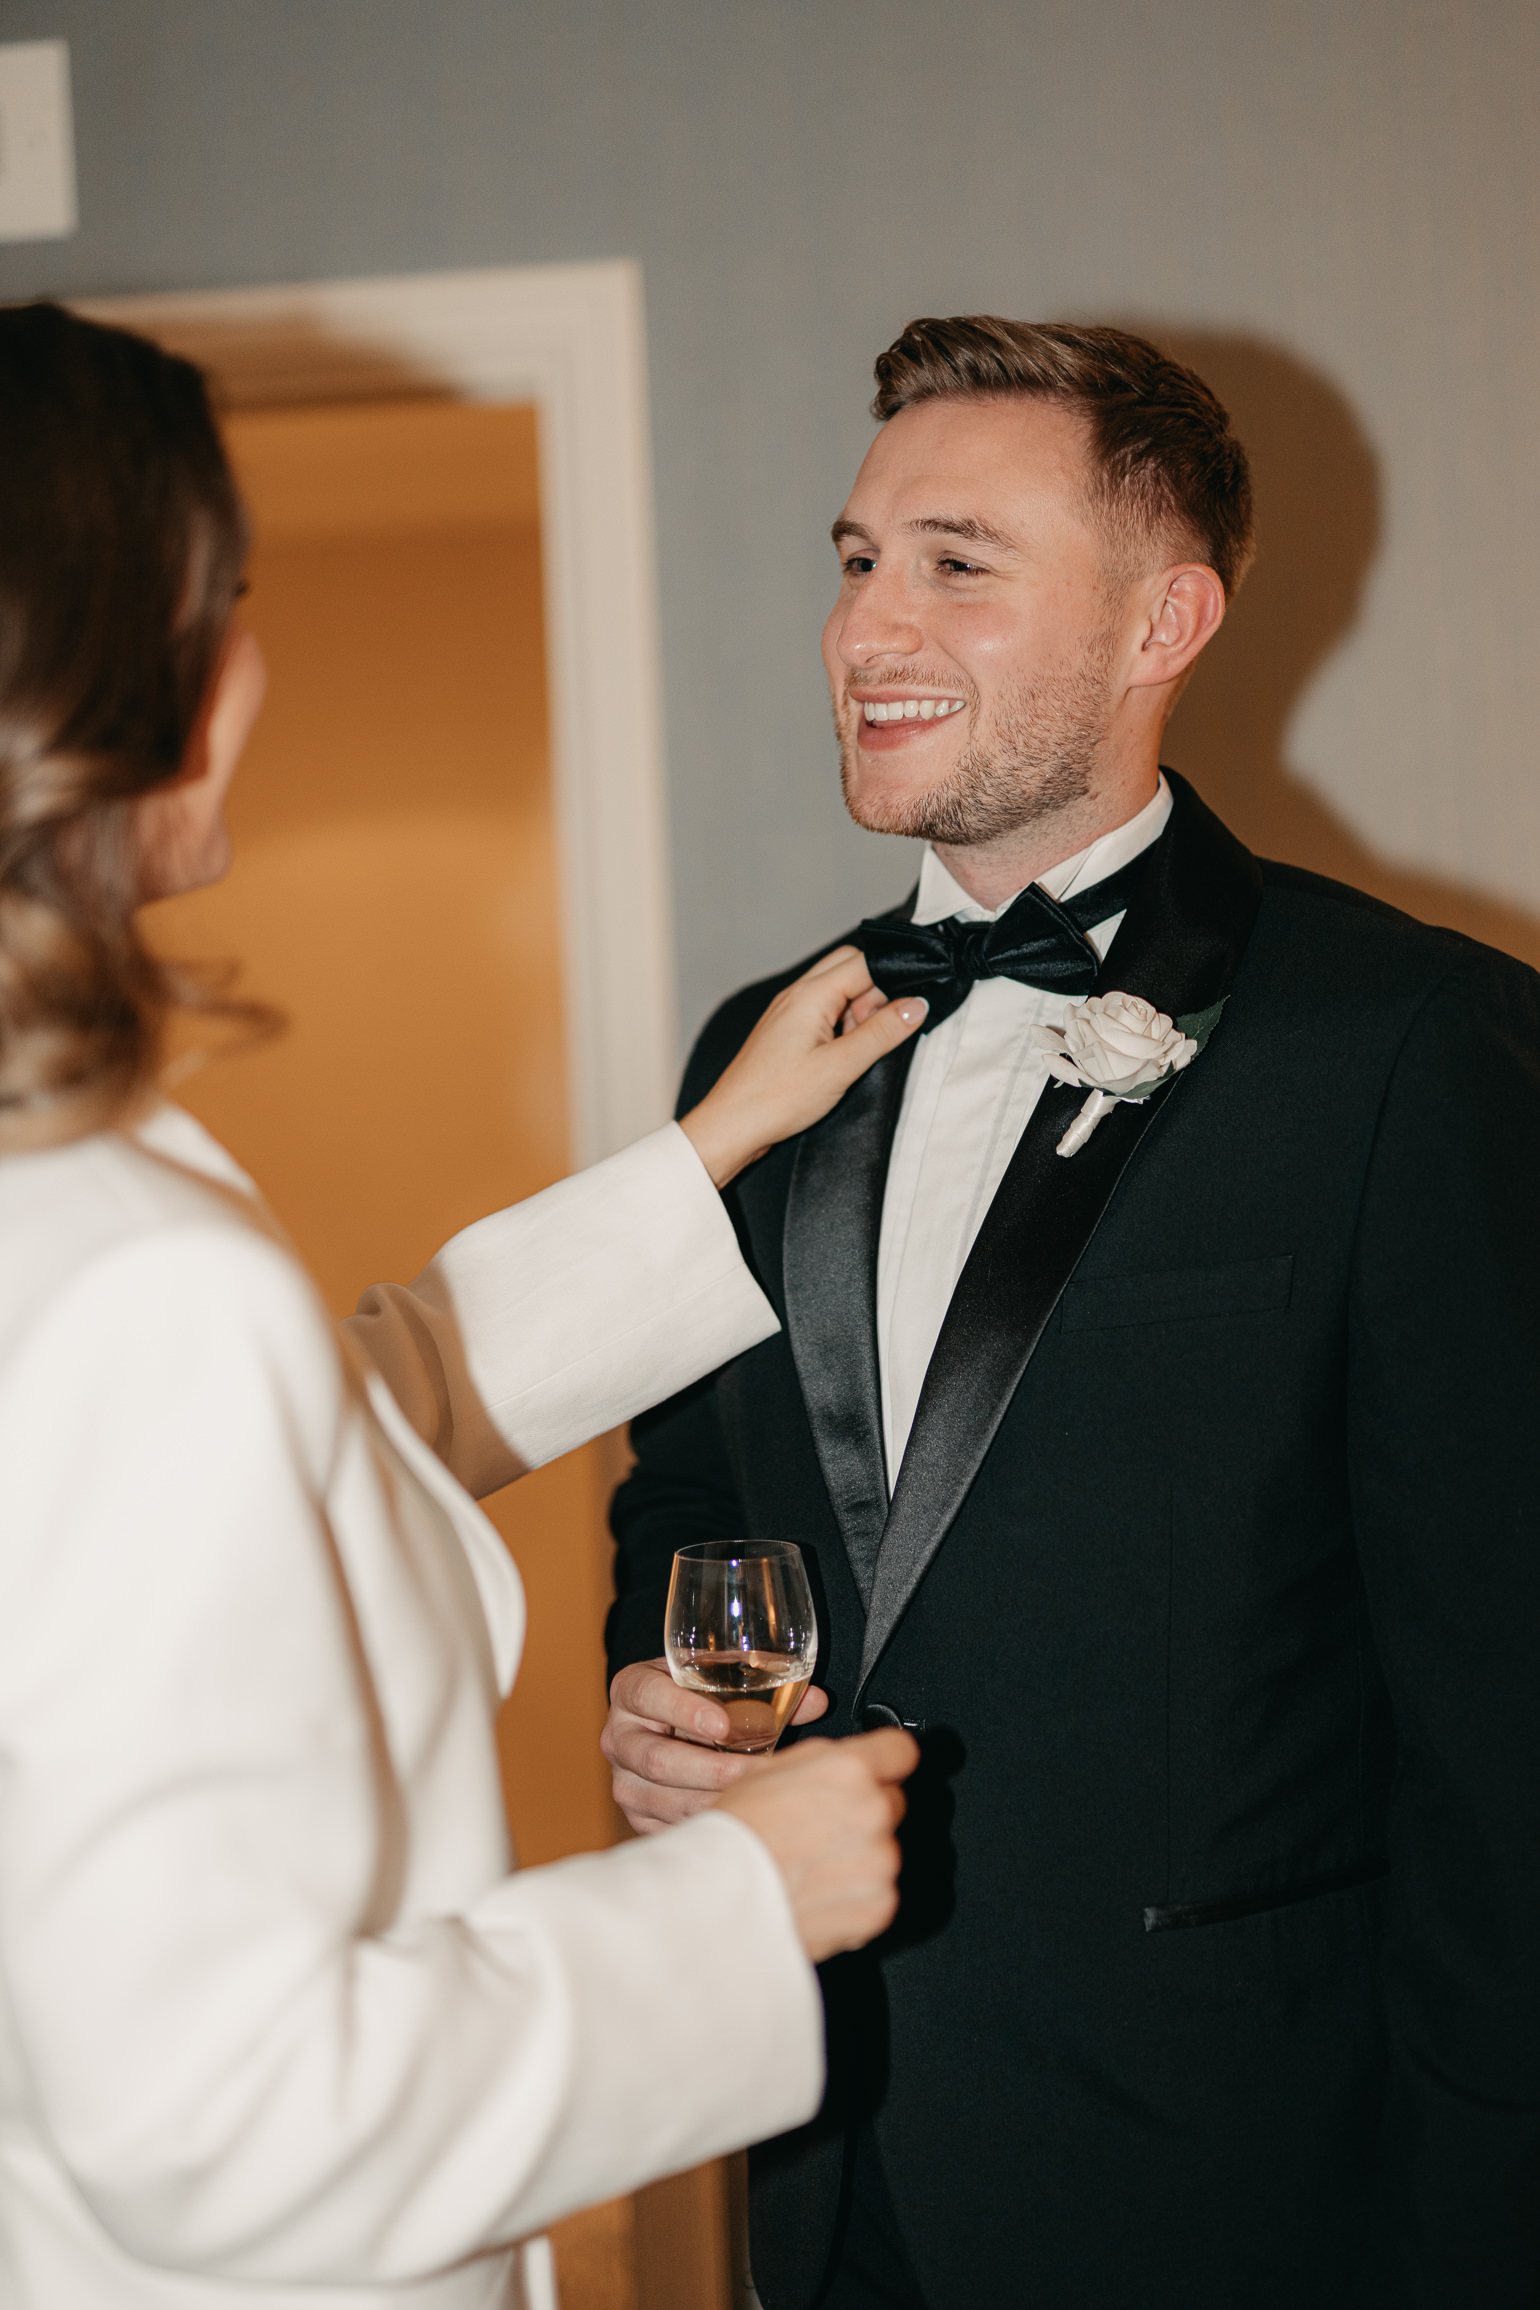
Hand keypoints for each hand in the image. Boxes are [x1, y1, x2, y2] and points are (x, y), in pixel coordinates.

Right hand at [603, 1656, 830, 1831]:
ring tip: (758, 1800)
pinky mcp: (638, 1817)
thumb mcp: (720, 1678)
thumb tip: (818, 1702)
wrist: (670, 1724)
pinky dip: (708, 1826)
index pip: (648, 1696)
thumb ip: (764, 1683)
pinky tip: (742, 1822)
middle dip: (710, 1769)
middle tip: (755, 1772)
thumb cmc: (700, 1695)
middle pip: (656, 1759)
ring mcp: (624, 1782)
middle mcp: (619, 1737)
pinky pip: (671, 1828)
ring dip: (715, 1802)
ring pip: (665, 1800)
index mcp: (632, 1689)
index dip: (684, 1710)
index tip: (723, 1725)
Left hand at [678, 947, 924, 1187]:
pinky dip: (841, 1028)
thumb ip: (882, 1033)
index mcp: (810, 994)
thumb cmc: (775, 1098)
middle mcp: (797, 995)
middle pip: (850, 968)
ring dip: (858, 1013)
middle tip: (876, 1032)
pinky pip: (824, 1013)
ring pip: (838, 991)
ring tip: (853, 1052)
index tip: (908, 1010)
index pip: (864, 962)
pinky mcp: (787, 1032)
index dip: (893, 981)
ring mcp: (790, 1012)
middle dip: (875, 994)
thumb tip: (916, 1006)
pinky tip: (839, 1058)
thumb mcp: (841, 1066)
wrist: (732, 1126)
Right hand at [716, 1728, 916, 1961]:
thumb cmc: (735, 1835)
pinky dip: (856, 1895)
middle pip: (892, 1802)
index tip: (877, 1771)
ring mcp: (881, 1863)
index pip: (901, 1750)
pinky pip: (879, 1893)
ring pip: (884, 1850)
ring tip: (811, 1866)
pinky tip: (818, 1892)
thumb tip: (845, 1758)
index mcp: (850, 1770)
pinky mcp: (880, 1906)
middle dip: (865, 1812)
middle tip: (821, 1828)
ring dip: (859, 1856)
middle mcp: (874, 1812)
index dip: (885, 1760)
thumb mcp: (767, 1769)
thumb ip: (821, 1759)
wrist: (719, 1899)